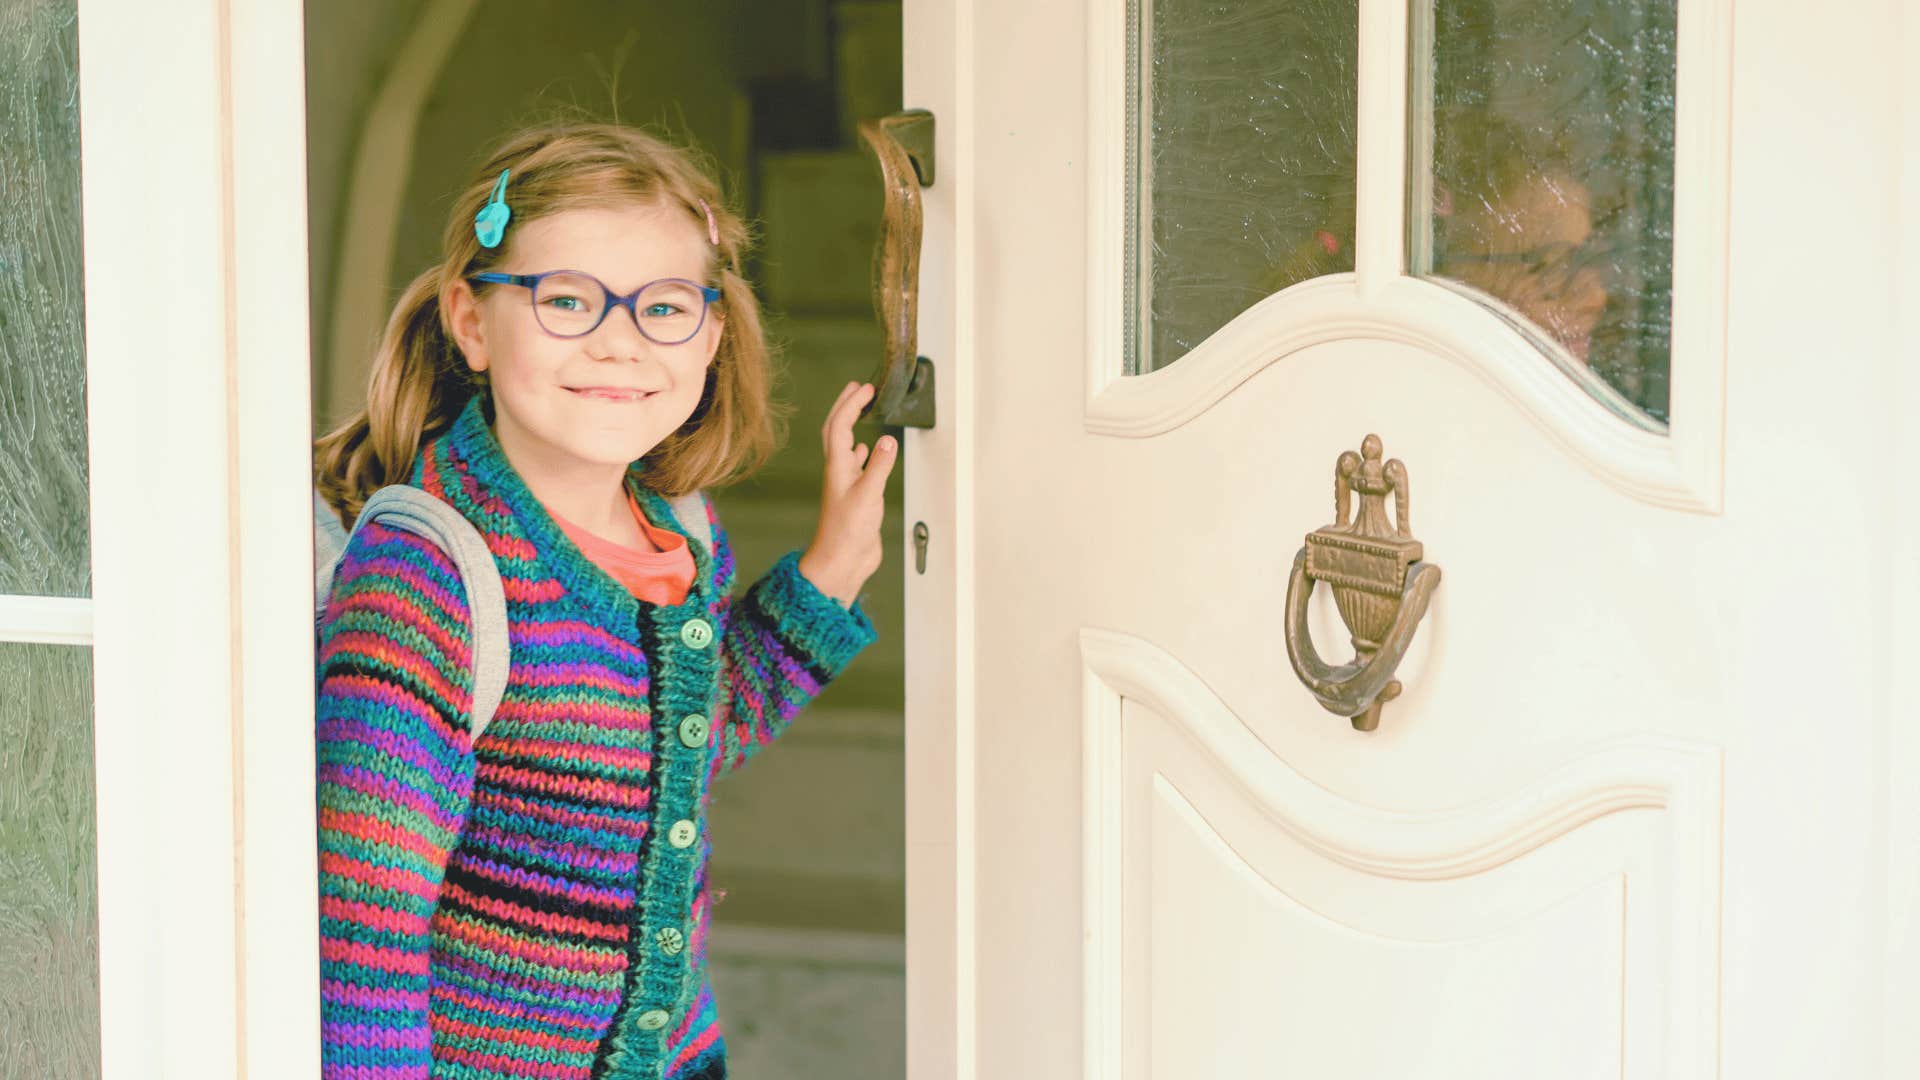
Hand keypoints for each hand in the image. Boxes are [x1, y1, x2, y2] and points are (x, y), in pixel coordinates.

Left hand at [798, 382, 896, 607]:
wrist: (841, 563)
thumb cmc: (847, 533)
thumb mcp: (868, 496)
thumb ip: (880, 467)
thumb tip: (888, 439)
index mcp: (837, 467)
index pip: (840, 426)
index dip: (852, 404)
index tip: (865, 388)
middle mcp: (838, 472)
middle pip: (837, 430)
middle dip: (846, 406)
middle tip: (858, 388)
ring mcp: (846, 484)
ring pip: (846, 447)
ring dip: (852, 426)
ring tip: (862, 410)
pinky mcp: (855, 497)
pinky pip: (856, 467)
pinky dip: (862, 454)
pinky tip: (868, 451)